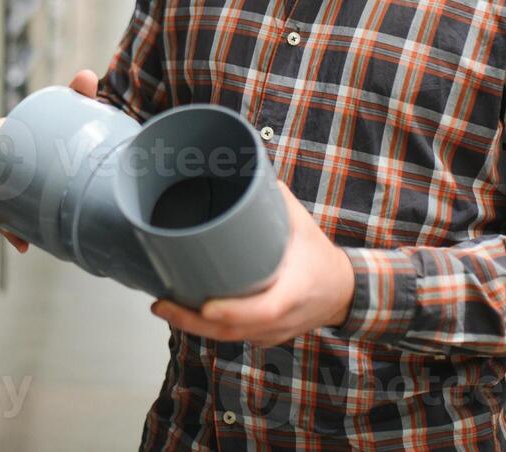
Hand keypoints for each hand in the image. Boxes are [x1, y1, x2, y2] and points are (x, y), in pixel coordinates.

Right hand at [0, 69, 100, 253]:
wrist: (84, 153)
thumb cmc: (74, 128)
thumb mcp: (77, 111)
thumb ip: (79, 94)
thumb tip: (87, 75)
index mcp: (13, 134)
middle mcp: (5, 159)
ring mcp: (9, 184)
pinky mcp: (20, 204)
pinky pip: (7, 219)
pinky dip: (11, 232)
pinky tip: (23, 244)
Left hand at [149, 182, 354, 346]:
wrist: (343, 291)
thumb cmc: (319, 255)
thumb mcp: (302, 224)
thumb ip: (273, 198)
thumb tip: (242, 167)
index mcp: (296, 289)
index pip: (265, 310)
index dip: (234, 311)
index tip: (205, 305)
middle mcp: (285, 318)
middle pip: (235, 331)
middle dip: (193, 322)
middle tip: (161, 304)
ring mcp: (274, 333)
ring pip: (230, 338)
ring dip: (194, 327)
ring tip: (164, 306)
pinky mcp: (265, 337)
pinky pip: (234, 337)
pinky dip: (208, 329)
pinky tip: (185, 315)